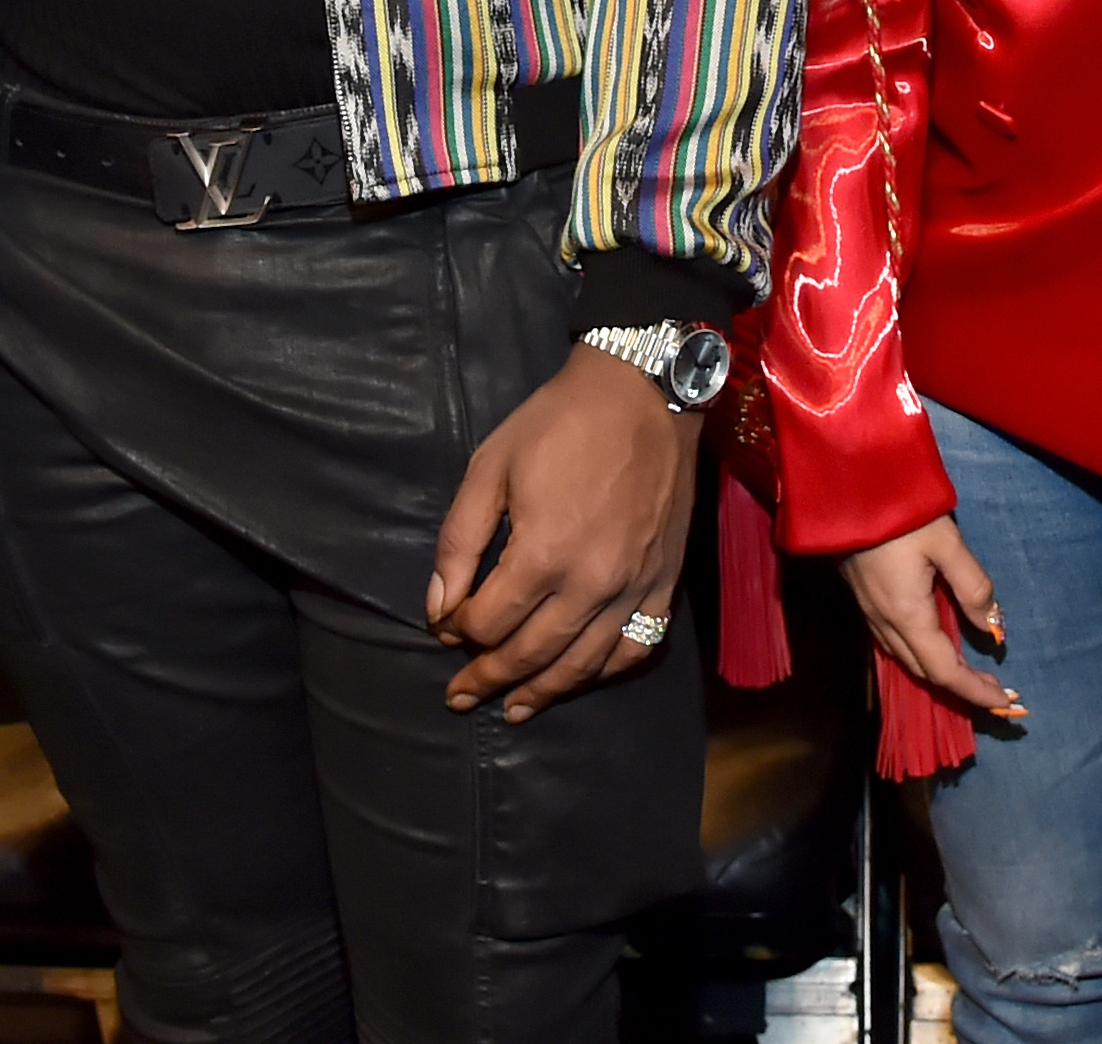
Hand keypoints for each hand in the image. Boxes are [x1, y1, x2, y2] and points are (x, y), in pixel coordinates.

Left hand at [424, 340, 699, 722]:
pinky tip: (582, 677)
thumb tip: (438, 609)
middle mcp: (591, 584)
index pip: (489, 621)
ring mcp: (633, 587)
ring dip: (543, 691)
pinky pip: (636, 647)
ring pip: (583, 664)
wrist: (643, 392)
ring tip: (514, 710)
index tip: (443, 630)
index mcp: (543, 553)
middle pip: (531, 653)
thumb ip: (459, 541)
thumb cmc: (557, 423)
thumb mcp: (490, 467)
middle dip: (489, 679)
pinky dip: (605, 671)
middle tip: (460, 697)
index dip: (458, 632)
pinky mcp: (663, 581)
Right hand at [839, 516, 1017, 726]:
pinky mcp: (864, 599)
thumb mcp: (947, 542)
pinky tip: (935, 641)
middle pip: (924, 671)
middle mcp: (886, 624)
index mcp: (908, 616)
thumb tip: (992, 626)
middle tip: (993, 686)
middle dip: (960, 686)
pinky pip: (894, 643)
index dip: (974, 691)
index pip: (944, 670)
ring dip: (939, 671)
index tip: (1003, 701)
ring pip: (907, 659)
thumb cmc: (901, 513)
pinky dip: (920, 654)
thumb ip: (972, 586)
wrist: (846, 490)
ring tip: (970, 669)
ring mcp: (870, 613)